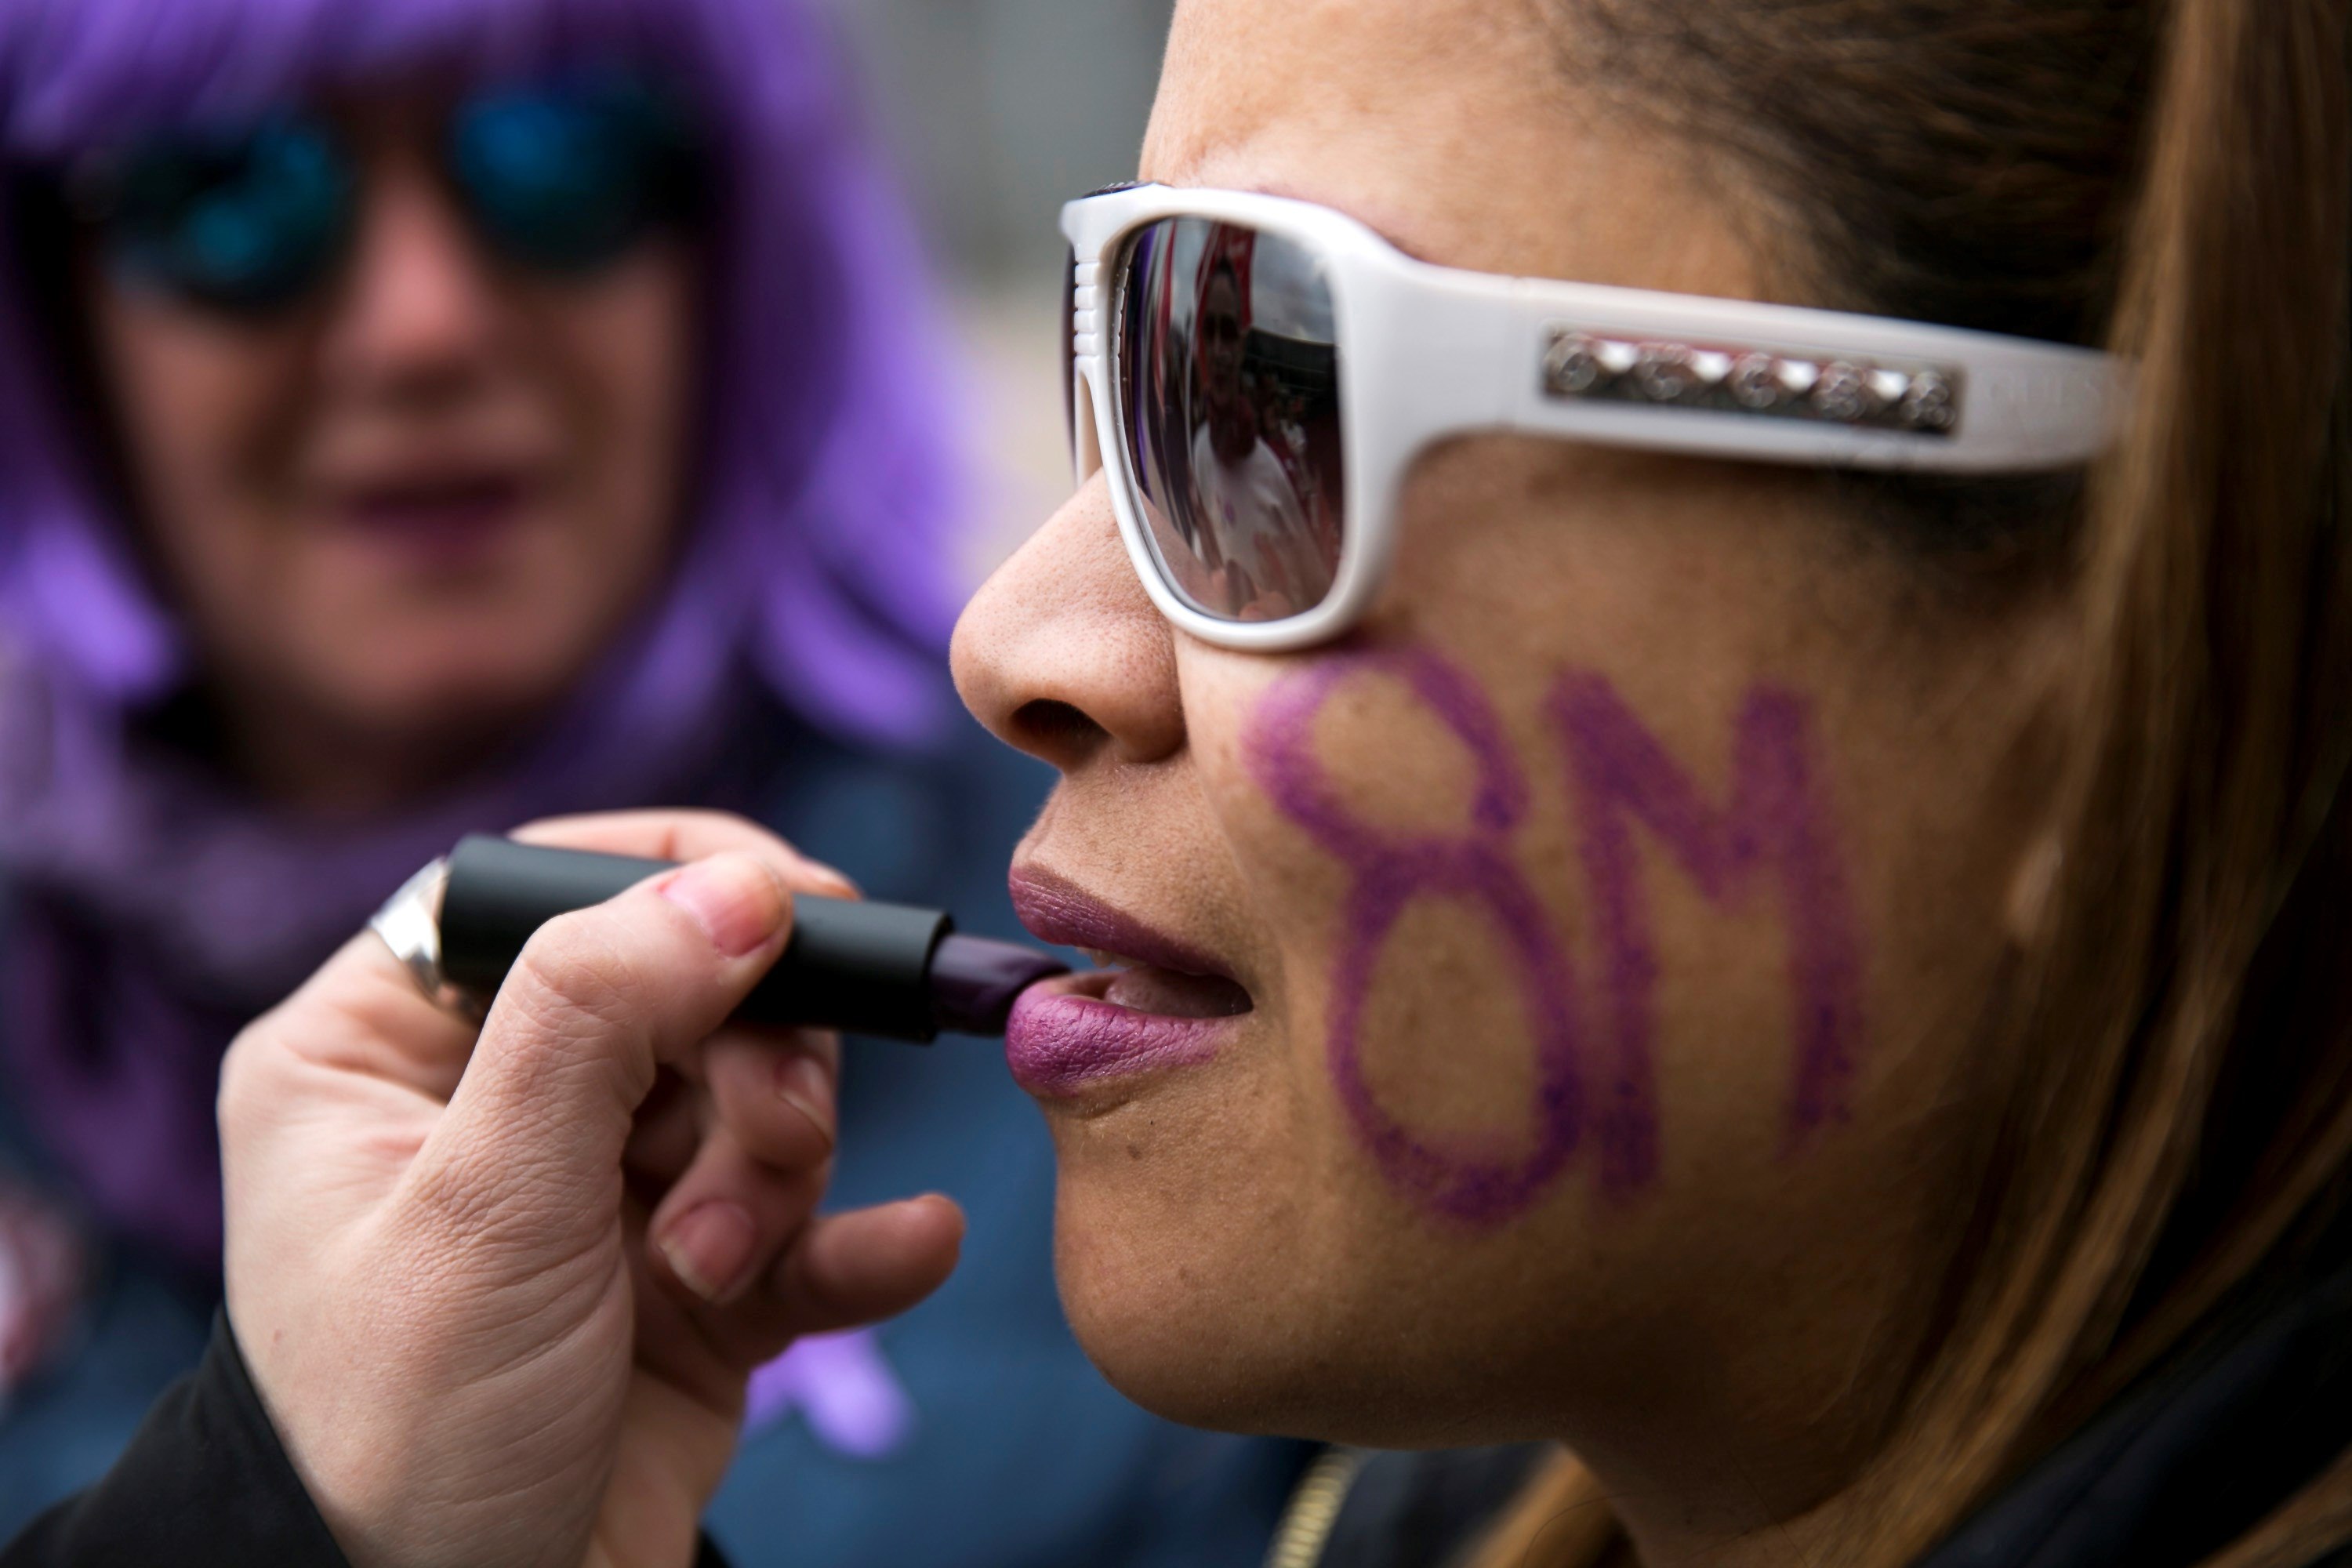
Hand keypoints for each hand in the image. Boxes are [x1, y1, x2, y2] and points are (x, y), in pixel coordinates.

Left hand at [218, 811, 965, 1567]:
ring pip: (760, 1101)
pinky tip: (912, 1248)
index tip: (800, 911)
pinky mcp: (691, 1289)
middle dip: (750, 1067)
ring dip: (776, 1175)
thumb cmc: (402, 1427)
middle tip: (761, 1146)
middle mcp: (494, 1106)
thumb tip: (739, 886)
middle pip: (689, 990)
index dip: (682, 885)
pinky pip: (809, 1226)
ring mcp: (600, 1198)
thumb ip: (601, 1017)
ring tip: (720, 1270)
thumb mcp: (485, 1202)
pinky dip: (860, 1239)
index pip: (547, 889)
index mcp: (383, 1050)